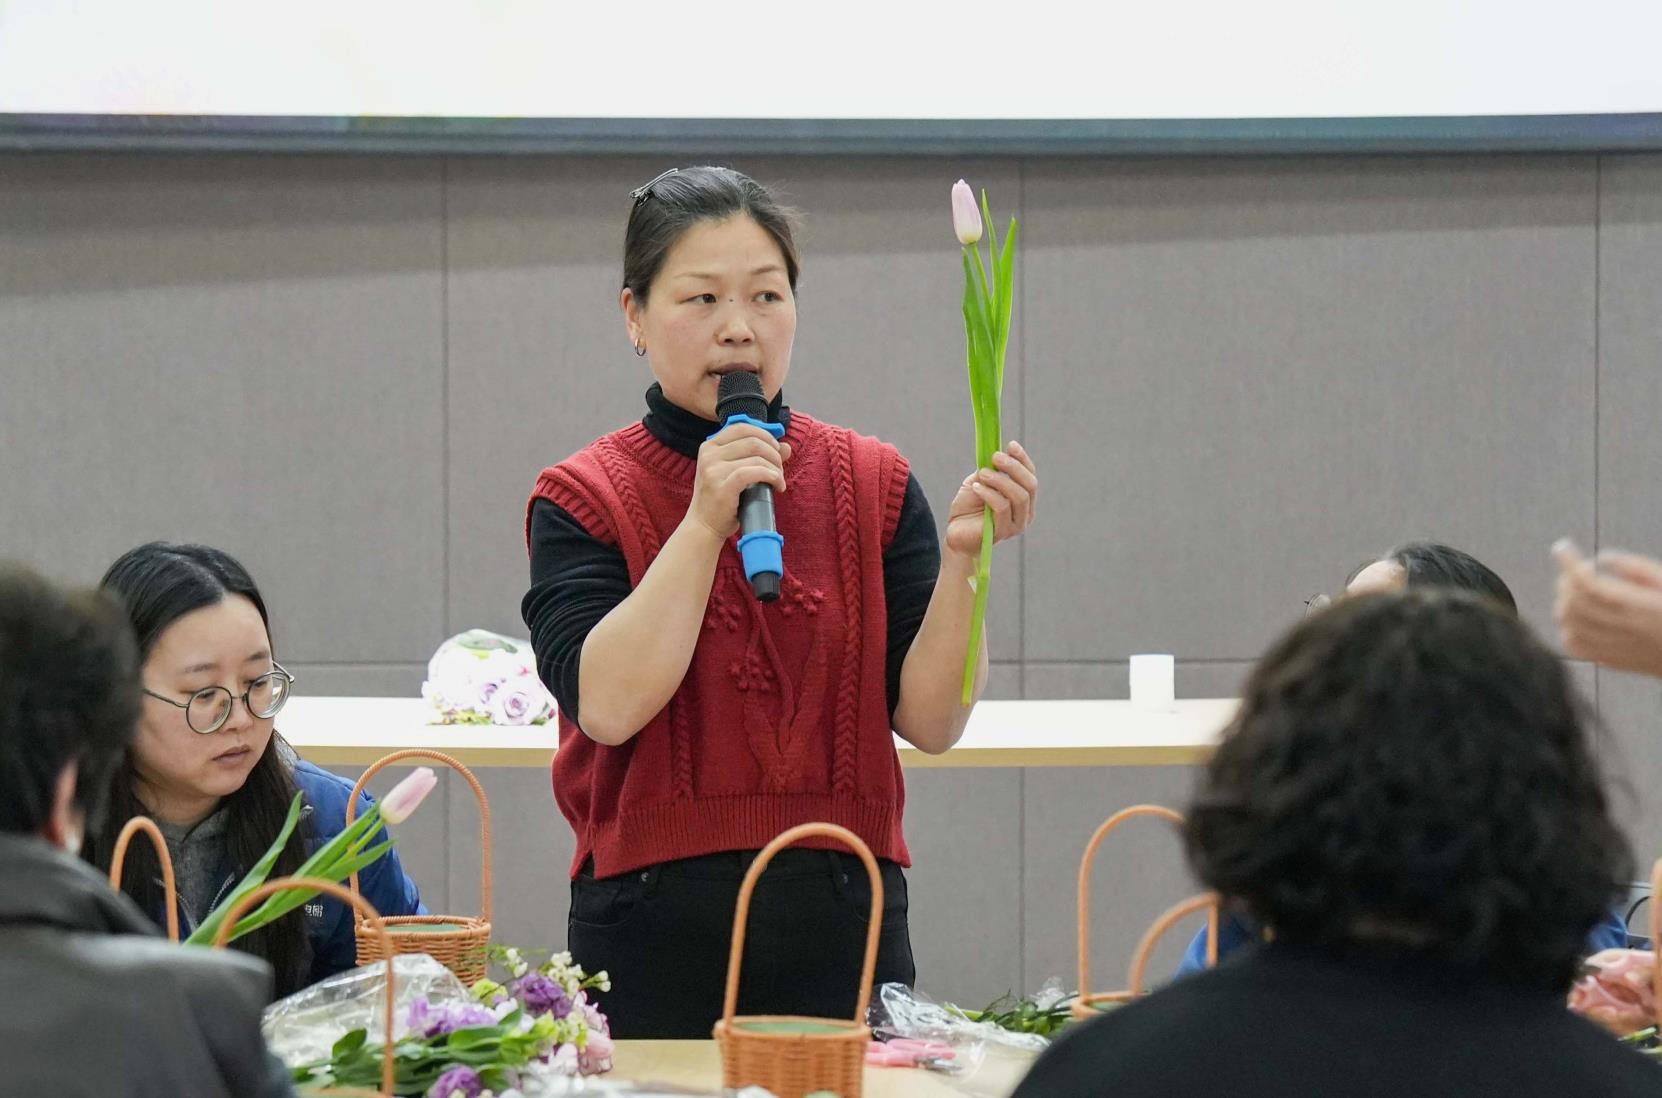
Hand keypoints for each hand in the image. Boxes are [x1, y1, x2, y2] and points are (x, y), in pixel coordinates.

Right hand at [686, 423, 791, 541]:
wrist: (704, 525)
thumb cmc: (722, 499)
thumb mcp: (737, 472)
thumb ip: (758, 456)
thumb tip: (786, 447)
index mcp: (710, 446)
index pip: (742, 427)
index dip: (765, 434)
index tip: (776, 449)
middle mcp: (709, 454)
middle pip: (753, 441)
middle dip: (774, 453)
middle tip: (780, 469)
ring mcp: (713, 470)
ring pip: (756, 456)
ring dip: (775, 467)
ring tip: (779, 481)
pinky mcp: (722, 486)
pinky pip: (753, 472)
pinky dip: (770, 476)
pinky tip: (777, 485)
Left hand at [945, 441, 1037, 558]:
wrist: (956, 533)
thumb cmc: (968, 508)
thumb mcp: (979, 482)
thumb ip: (990, 470)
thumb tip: (996, 453)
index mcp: (1023, 499)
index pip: (1030, 476)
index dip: (1023, 460)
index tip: (1010, 445)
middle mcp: (1025, 512)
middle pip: (1030, 485)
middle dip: (1014, 467)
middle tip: (996, 457)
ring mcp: (1016, 524)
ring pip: (1019, 497)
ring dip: (1000, 480)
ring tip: (982, 474)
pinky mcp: (1003, 532)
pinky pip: (1002, 508)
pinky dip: (989, 494)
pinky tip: (977, 488)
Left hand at [1553, 539, 1661, 677]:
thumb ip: (1638, 568)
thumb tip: (1603, 558)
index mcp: (1639, 607)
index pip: (1589, 584)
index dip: (1570, 564)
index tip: (1562, 547)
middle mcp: (1623, 629)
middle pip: (1574, 604)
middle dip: (1566, 581)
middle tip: (1574, 569)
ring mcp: (1615, 648)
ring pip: (1569, 625)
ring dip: (1564, 603)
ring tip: (1575, 590)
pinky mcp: (1613, 661)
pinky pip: (1574, 646)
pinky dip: (1567, 627)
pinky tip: (1578, 617)